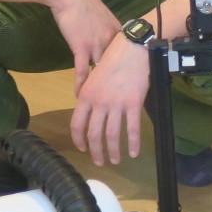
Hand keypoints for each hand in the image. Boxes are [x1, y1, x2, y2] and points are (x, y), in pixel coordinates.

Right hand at [47, 0, 120, 95]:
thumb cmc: (83, 2)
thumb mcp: (102, 16)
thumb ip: (107, 30)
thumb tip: (109, 39)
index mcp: (117, 33)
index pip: (126, 56)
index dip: (127, 71)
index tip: (131, 83)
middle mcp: (110, 41)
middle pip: (117, 68)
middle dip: (118, 84)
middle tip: (119, 100)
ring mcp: (97, 45)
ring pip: (100, 72)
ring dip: (99, 89)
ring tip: (100, 104)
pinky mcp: (81, 47)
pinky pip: (83, 71)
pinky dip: (82, 84)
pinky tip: (80, 95)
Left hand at [70, 32, 148, 166]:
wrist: (131, 49)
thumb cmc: (113, 60)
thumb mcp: (94, 78)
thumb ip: (89, 96)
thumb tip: (88, 111)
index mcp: (86, 96)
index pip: (77, 124)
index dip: (79, 140)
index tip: (83, 149)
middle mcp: (98, 102)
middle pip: (94, 134)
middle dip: (97, 152)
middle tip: (100, 162)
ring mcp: (116, 104)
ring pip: (112, 135)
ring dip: (113, 151)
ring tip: (116, 160)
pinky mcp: (133, 104)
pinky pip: (132, 129)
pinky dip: (133, 143)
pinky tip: (134, 152)